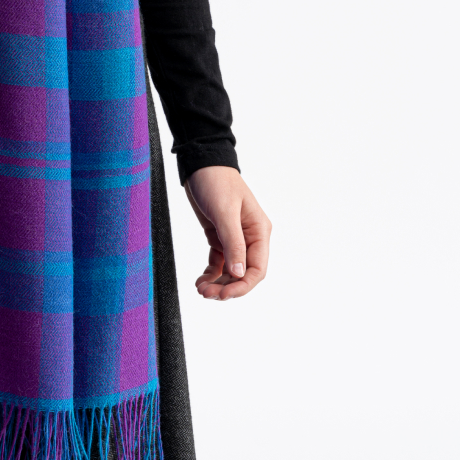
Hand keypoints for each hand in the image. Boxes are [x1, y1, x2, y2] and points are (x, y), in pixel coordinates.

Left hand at [184, 165, 270, 300]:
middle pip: (244, 273)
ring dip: (218, 283)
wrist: (200, 164)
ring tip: (201, 289)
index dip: (243, 285)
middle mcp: (250, 237)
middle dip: (227, 287)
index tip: (224, 295)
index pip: (257, 268)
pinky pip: (219, 261)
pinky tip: (200, 280)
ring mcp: (234, 237)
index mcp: (259, 231)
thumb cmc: (216, 182)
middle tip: (206, 294)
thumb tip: (240, 273)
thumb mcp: (224, 212)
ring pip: (230, 270)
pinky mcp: (219, 235)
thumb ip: (233, 242)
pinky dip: (211, 273)